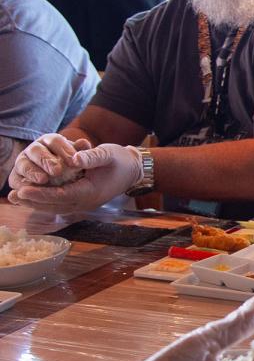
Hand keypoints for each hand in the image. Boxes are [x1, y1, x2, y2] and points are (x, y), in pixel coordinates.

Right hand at [6, 134, 87, 191]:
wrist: (66, 180)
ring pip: (23, 164)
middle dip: (46, 160)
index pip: (55, 141)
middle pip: (36, 151)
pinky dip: (21, 185)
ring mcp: (23, 162)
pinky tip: (30, 191)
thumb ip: (83, 151)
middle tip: (57, 171)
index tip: (74, 162)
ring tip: (43, 180)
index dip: (64, 150)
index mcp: (50, 141)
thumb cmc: (74, 166)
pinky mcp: (16, 177)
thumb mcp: (80, 158)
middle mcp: (34, 149)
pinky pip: (15, 180)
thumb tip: (84, 143)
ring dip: (32, 172)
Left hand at [9, 143, 142, 212]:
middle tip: (13, 195)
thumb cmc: (120, 161)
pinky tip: (30, 197)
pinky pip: (59, 204)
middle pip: (54, 205)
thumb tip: (73, 159)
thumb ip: (91, 156)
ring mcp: (84, 204)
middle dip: (32, 201)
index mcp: (91, 192)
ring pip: (55, 207)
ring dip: (35, 203)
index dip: (41, 193)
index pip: (61, 195)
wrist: (133, 171)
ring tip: (15, 198)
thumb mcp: (108, 153)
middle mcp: (86, 202)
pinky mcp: (81, 201)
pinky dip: (43, 201)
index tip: (24, 189)